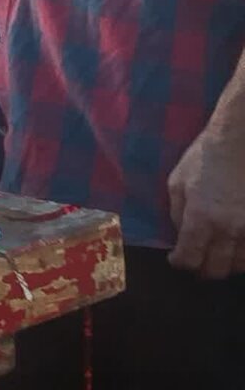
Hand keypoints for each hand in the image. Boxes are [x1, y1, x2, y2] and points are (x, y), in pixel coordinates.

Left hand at [168, 127, 244, 278]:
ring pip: (240, 266)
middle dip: (202, 270)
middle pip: (216, 269)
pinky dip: (244, 256)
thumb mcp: (177, 183)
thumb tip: (181, 237)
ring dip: (226, 264)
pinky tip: (237, 248)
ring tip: (217, 256)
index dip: (180, 263)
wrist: (239, 144)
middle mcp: (228, 228)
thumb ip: (177, 215)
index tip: (176, 259)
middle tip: (197, 264)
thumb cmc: (204, 159)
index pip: (189, 258)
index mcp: (201, 218)